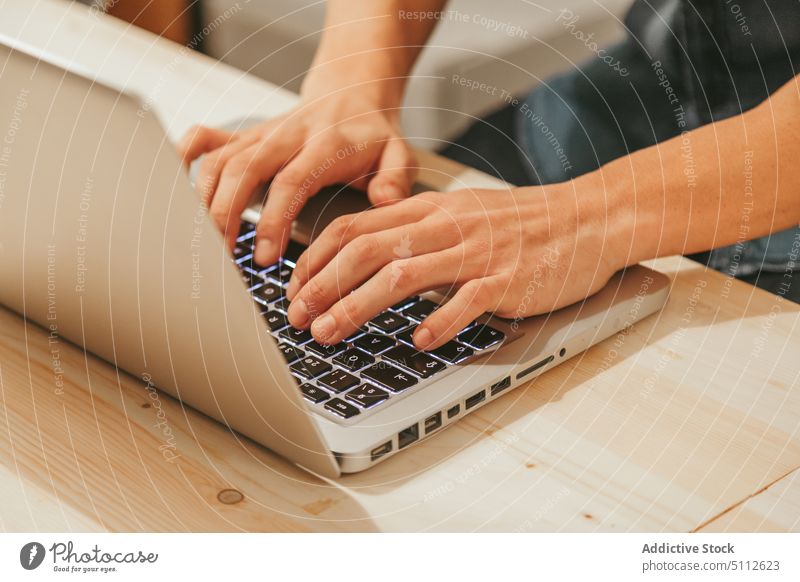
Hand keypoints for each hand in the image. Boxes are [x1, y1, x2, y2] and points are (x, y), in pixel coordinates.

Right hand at [176, 93, 416, 263]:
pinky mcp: (248, 135)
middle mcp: (287, 136)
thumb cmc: (373, 133)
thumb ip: (395, 177)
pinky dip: (186, 156)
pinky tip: (174, 185)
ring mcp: (263, 134)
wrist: (354, 92)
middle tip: (223, 255)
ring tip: (202, 241)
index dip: (274, 219)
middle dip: (227, 214)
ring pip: (221, 160)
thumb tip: (383, 200)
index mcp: (324, 144)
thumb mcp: (399, 152)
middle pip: (244, 170)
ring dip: (205, 199)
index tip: (265, 257)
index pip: (291, 182)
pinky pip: (208, 138)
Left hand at [284, 184, 627, 349]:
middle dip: (322, 286)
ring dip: (357, 307)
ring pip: (402, 274)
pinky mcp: (507, 279)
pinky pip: (466, 300)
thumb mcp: (460, 214)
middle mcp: (445, 226)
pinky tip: (417, 342)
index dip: (315, 258)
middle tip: (296, 318)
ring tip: (329, 334)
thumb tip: (366, 257)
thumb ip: (415, 231)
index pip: (355, 227)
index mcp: (428, 209)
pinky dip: (438, 321)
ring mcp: (477, 252)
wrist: (588, 216)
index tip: (293, 288)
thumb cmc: (521, 221)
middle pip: (366, 251)